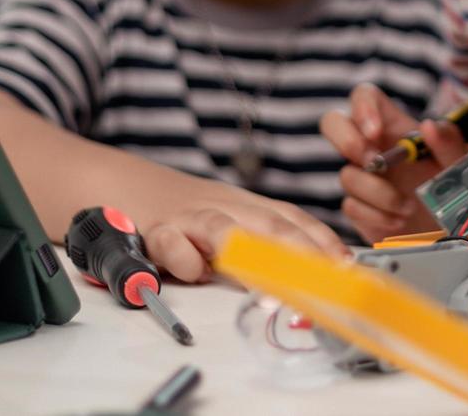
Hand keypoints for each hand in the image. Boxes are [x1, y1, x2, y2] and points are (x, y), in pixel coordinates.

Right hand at [138, 182, 347, 282]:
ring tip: (275, 281)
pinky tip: (197, 274)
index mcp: (245, 205)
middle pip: (269, 223)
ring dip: (252, 255)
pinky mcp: (155, 231)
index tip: (346, 265)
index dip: (321, 240)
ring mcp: (189, 217)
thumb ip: (258, 245)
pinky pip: (173, 244)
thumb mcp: (227, 222)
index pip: (291, 217)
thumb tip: (306, 277)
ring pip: (225, 229)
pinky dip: (186, 261)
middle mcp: (223, 207)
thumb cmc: (183, 215)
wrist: (121, 186)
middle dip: (302, 250)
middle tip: (324, 277)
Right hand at [320, 84, 467, 242]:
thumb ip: (449, 142)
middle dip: (347, 141)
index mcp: (394, 126)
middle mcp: (371, 147)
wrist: (451, 228)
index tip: (375, 131)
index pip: (364, 97)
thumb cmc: (454, 186)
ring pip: (346, 175)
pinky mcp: (358, 208)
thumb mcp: (459, 161)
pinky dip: (377, 217)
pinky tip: (398, 221)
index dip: (363, 108)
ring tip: (408, 207)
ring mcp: (361, 177)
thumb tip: (429, 126)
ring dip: (379, 194)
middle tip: (373, 161)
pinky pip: (351, 207)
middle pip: (332, 123)